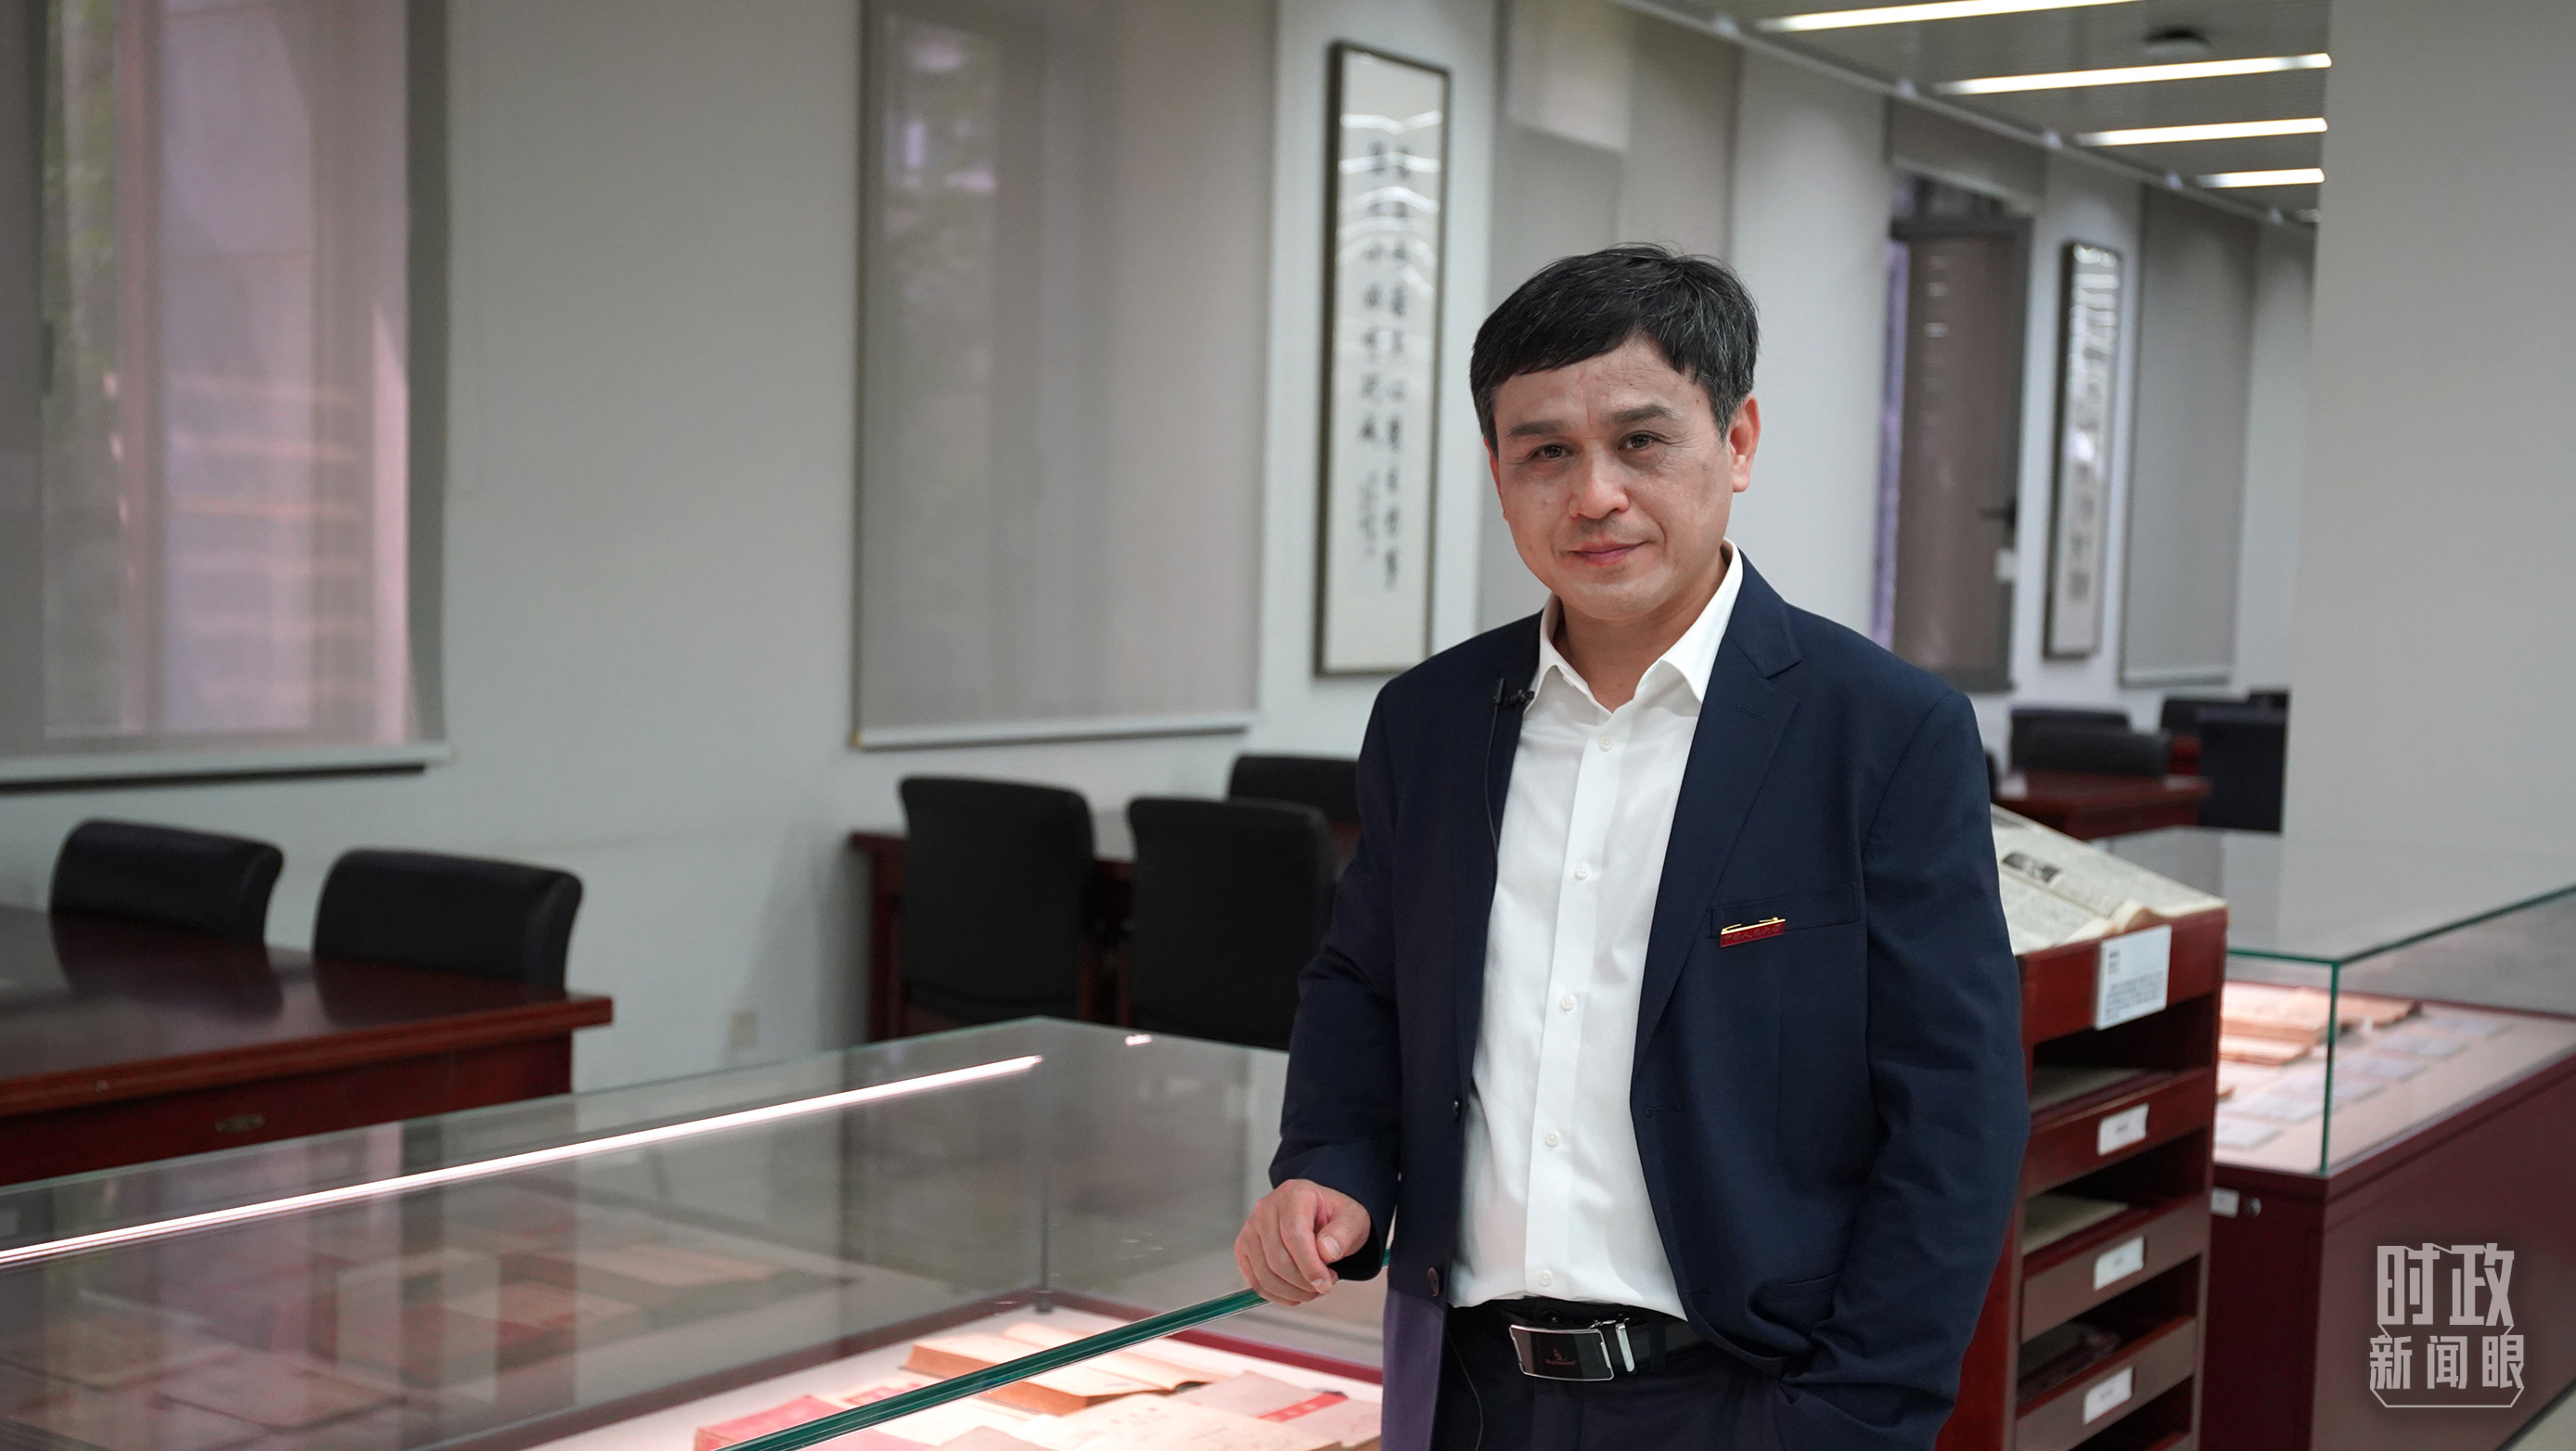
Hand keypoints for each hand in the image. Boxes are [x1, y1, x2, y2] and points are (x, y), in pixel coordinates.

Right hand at [1235, 1179, 1370, 1304]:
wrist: (1321, 1215)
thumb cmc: (1335, 1217)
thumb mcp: (1353, 1220)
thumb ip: (1343, 1234)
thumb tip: (1326, 1252)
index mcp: (1294, 1194)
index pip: (1294, 1234)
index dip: (1309, 1265)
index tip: (1326, 1283)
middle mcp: (1266, 1207)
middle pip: (1278, 1257)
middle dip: (1303, 1282)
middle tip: (1324, 1286)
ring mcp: (1251, 1227)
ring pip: (1265, 1273)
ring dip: (1291, 1291)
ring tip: (1312, 1289)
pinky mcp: (1243, 1247)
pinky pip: (1256, 1281)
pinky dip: (1276, 1295)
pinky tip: (1295, 1292)